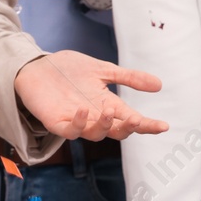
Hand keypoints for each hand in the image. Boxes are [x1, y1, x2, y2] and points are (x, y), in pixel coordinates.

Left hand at [13, 50, 166, 139]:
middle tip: (136, 119)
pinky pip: (71, 131)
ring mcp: (76, 121)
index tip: (163, 126)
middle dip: (128, 128)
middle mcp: (94, 117)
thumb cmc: (69, 70)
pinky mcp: (57, 122)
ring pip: (96, 134)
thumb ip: (128, 77)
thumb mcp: (102, 70)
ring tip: (110, 110)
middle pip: (116, 131)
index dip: (147, 125)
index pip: (131, 119)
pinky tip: (83, 110)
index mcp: (107, 105)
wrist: (37, 66)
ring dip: (105, 125)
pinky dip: (79, 124)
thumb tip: (159, 84)